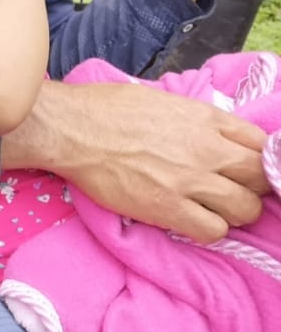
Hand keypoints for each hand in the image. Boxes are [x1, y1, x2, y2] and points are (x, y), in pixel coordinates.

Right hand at [9, 80, 267, 242]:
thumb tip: (211, 132)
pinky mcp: (169, 209)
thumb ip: (195, 118)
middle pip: (261, 177)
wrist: (70, 130)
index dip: (258, 157)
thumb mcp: (161, 100)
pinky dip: (209, 228)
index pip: (262, 142)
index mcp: (205, 118)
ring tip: (212, 207)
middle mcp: (207, 149)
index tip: (245, 165)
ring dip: (233, 210)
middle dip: (252, 185)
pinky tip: (191, 219)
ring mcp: (191, 181)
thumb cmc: (105, 108)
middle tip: (232, 188)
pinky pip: (214, 231)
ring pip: (245, 209)